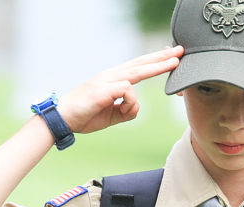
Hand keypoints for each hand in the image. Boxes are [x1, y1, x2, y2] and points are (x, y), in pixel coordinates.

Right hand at [57, 46, 183, 133]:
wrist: (63, 119)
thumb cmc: (86, 115)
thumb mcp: (113, 115)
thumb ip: (127, 110)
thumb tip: (135, 106)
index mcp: (113, 80)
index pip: (138, 67)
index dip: (154, 61)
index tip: (170, 56)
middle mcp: (111, 76)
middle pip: (141, 63)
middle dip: (161, 56)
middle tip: (180, 51)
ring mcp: (107, 81)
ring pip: (138, 70)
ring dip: (158, 66)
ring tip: (174, 62)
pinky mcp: (103, 89)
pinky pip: (127, 91)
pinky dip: (130, 103)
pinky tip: (122, 110)